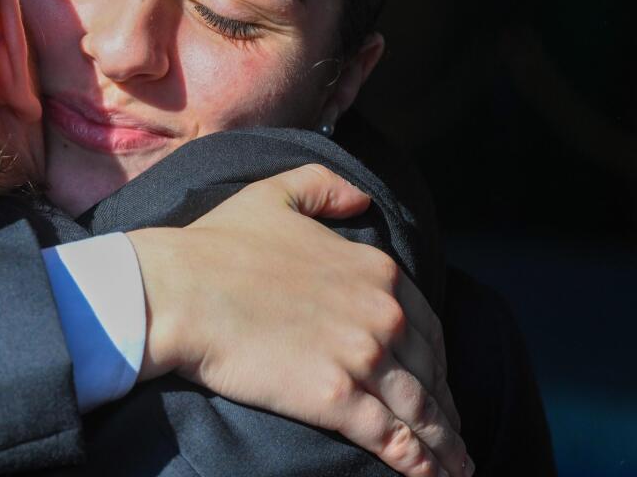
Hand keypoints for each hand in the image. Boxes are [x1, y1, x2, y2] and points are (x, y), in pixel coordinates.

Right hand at [128, 164, 471, 476]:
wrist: (180, 291)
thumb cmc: (217, 245)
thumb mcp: (276, 194)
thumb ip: (325, 188)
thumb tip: (361, 197)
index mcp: (375, 270)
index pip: (427, 324)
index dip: (437, 358)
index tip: (438, 380)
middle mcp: (382, 314)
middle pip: (430, 371)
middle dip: (444, 406)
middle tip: (452, 435)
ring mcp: (362, 358)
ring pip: (420, 409)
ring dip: (443, 444)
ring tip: (457, 468)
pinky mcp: (336, 400)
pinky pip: (392, 437)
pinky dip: (419, 462)